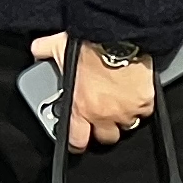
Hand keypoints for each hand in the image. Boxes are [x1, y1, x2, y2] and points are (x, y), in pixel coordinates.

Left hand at [35, 32, 158, 151]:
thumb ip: (43, 52)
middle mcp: (103, 114)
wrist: (119, 39)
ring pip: (127, 126)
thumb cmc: (89, 46)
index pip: (77, 139)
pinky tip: (134, 97)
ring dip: (122, 119)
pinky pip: (144, 113)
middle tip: (101, 119)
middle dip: (103, 130)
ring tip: (118, 105)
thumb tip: (36, 50)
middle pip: (107, 137)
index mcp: (80, 107)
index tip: (78, 142)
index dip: (77, 143)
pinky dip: (140, 108)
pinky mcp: (145, 103)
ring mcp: (126, 111)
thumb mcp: (57, 47)